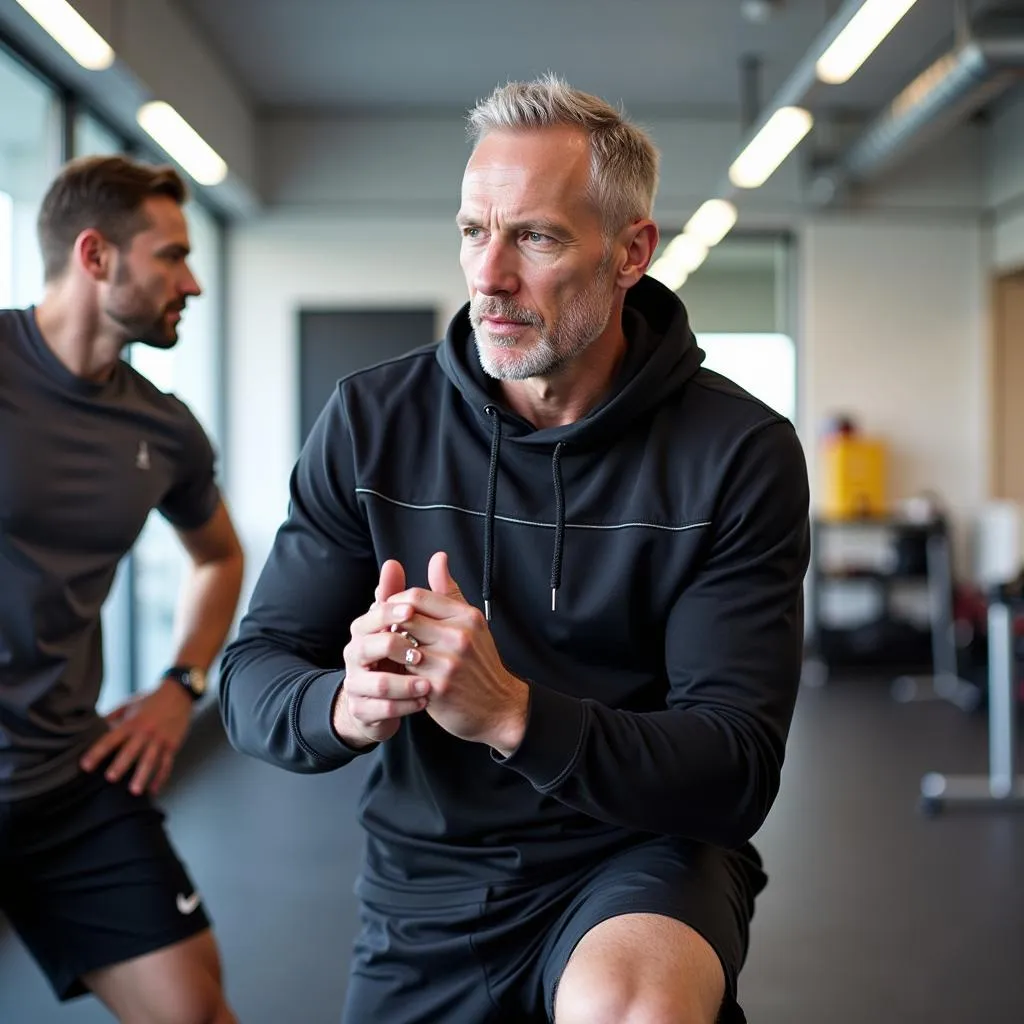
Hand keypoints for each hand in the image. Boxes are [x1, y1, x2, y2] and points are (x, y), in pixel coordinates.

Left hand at [80, 679, 193, 794]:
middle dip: (121, 765)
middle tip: (110, 778)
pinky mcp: (172, 745)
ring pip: (151, 760)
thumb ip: (112, 716)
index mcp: (132, 723)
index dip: (97, 752)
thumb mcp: (129, 704)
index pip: (111, 739)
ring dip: (143, 776)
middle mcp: (145, 732)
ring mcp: (160, 739)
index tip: (85, 765)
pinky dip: (161, 778)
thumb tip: (93, 726)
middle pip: (131, 751)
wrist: (179, 693)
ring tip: (134, 791)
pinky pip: (166, 764)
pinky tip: (154, 790)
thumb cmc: (151, 699)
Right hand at [334, 559, 430, 747]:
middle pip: (365, 647)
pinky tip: (424, 702)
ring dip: (405, 683)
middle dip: (395, 647)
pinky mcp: (363, 709)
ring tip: (428, 684)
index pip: (371, 616)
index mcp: (364, 631)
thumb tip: (393, 562)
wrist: (379, 699)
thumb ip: (398, 596)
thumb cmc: (393, 656)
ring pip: (376, 683)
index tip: (412, 611)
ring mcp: (357, 684)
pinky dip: (405, 706)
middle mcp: (355, 655)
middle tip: (422, 653)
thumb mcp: (397, 626)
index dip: (389, 612)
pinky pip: (382, 709)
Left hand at [386, 551, 528, 755]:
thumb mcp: (471, 623)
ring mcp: (448, 662)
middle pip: (405, 618)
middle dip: (388, 624)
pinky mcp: (437, 687)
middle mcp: (459, 636)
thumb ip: (449, 591)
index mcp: (466, 617)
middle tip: (384, 631)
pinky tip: (397, 672)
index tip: (392, 612)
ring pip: (400, 645)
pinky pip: (403, 672)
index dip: (396, 602)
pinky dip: (396, 670)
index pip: (417, 596)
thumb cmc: (480, 663)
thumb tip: (438, 558)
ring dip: (390, 648)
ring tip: (390, 651)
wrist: (499, 707)